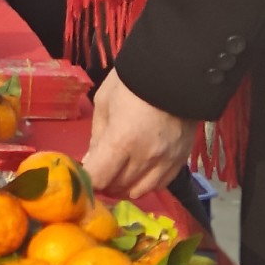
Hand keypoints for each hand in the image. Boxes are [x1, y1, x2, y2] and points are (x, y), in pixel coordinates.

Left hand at [84, 69, 199, 199]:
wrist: (175, 73)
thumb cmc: (132, 83)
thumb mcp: (105, 102)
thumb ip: (97, 136)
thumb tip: (90, 162)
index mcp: (122, 141)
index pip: (99, 178)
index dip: (88, 181)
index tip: (84, 175)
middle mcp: (145, 158)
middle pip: (118, 186)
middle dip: (104, 183)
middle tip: (99, 172)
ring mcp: (165, 162)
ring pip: (140, 191)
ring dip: (124, 187)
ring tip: (117, 175)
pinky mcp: (181, 161)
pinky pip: (160, 184)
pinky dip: (145, 184)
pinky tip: (138, 173)